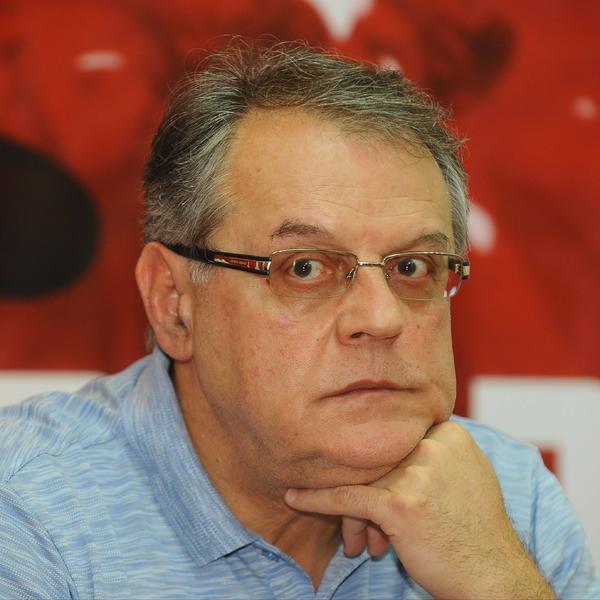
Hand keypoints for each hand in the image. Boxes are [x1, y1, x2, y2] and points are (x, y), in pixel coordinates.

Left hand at [284, 421, 554, 598]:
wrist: (492, 577)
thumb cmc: (476, 530)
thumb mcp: (468, 474)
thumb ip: (438, 448)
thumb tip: (400, 434)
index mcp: (450, 433)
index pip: (395, 435)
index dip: (380, 462)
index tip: (365, 473)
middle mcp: (434, 445)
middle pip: (378, 458)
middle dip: (369, 488)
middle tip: (360, 514)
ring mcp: (416, 472)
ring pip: (362, 480)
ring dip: (354, 512)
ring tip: (354, 536)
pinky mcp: (398, 502)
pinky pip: (345, 497)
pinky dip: (316, 499)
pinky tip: (293, 497)